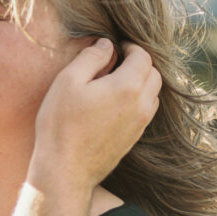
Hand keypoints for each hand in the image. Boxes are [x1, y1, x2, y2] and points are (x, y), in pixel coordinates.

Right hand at [29, 40, 160, 191]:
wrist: (65, 170)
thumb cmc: (61, 125)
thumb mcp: (68, 81)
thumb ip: (91, 57)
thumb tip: (107, 45)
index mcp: (128, 86)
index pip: (143, 56)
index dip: (131, 46)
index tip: (116, 46)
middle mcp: (141, 105)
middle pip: (154, 74)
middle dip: (140, 63)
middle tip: (118, 60)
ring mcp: (139, 125)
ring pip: (153, 94)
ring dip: (141, 82)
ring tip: (117, 80)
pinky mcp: (133, 139)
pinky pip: (145, 112)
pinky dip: (137, 100)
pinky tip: (115, 102)